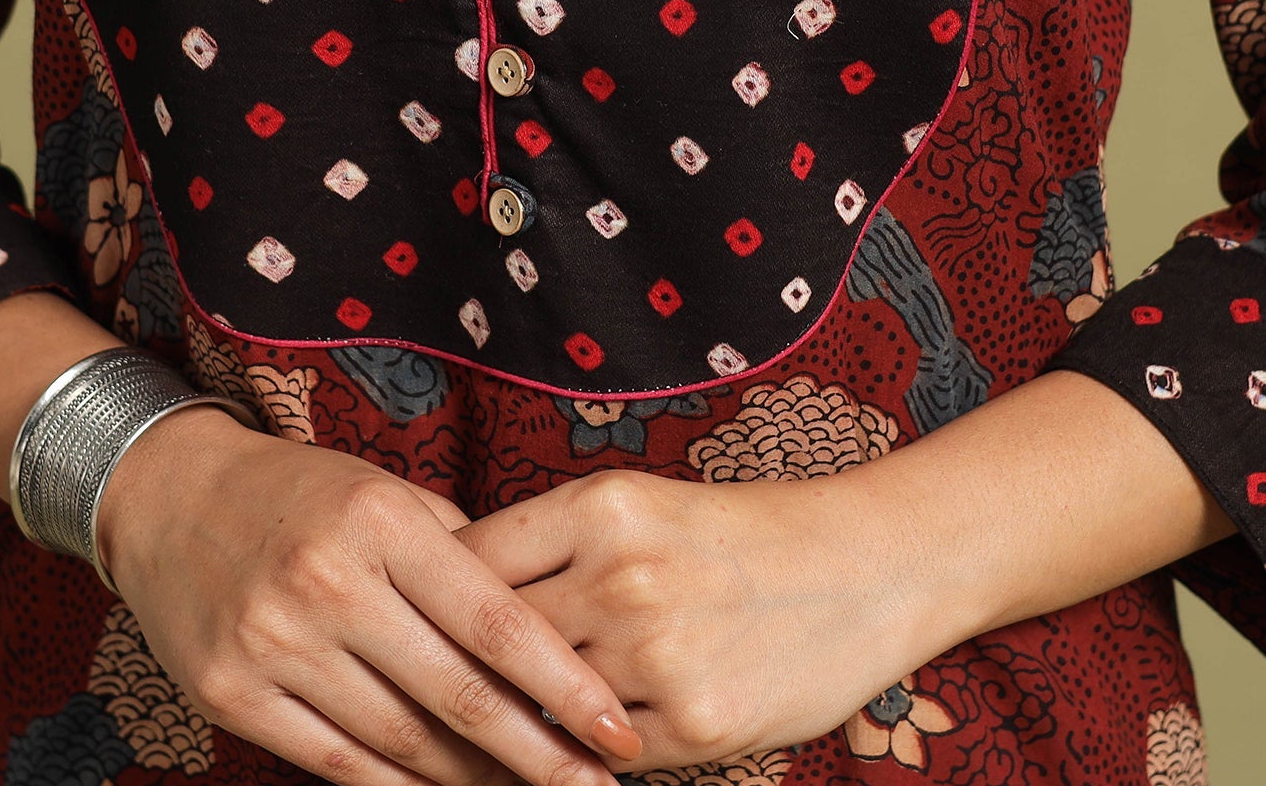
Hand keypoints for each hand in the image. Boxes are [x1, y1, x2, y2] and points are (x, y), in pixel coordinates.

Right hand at [97, 405, 644, 785]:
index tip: (616, 728)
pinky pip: (336, 764)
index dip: (564, 683)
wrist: (169, 496)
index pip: (494, 618)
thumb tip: (543, 632)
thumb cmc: (300, 493)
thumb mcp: (385, 492)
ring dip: (474, 781)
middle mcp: (328, 582)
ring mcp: (274, 644)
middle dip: (538, 756)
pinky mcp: (231, 694)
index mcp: (380, 520)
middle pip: (456, 696)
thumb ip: (460, 553)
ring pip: (401, 742)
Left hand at [454, 371, 1235, 770]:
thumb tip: (453, 590)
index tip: (402, 622)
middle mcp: (620, 574)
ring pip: (540, 708)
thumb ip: (555, 545)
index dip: (432, 599)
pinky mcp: (693, 724)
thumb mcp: (641, 507)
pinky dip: (577, 761)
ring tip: (464, 742)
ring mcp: (656, 653)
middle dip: (456, 672)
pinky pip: (600, 757)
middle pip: (494, 641)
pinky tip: (564, 757)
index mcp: (601, 505)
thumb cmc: (739, 534)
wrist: (864, 567)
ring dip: (508, 728)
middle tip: (409, 694)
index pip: (471, 560)